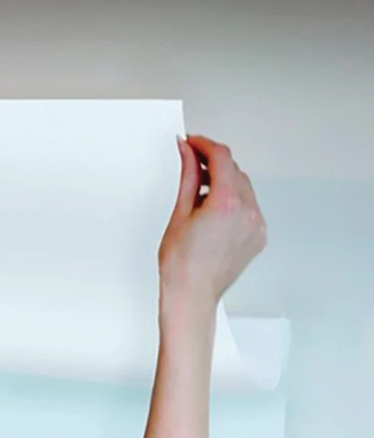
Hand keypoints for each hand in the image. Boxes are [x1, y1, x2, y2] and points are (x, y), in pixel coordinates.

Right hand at [157, 135, 267, 311]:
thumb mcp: (179, 212)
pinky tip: (213, 211)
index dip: (204, 144)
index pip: (221, 157)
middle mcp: (247, 212)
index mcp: (226, 203)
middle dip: (213, 163)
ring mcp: (256, 224)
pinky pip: (249, 207)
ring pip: (244, 187)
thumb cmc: (180, 263)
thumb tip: (187, 152)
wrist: (191, 295)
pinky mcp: (258, 236)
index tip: (192, 143)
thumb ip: (188, 176)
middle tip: (191, 163)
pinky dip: (233, 201)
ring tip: (200, 192)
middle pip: (234, 170)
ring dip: (224, 181)